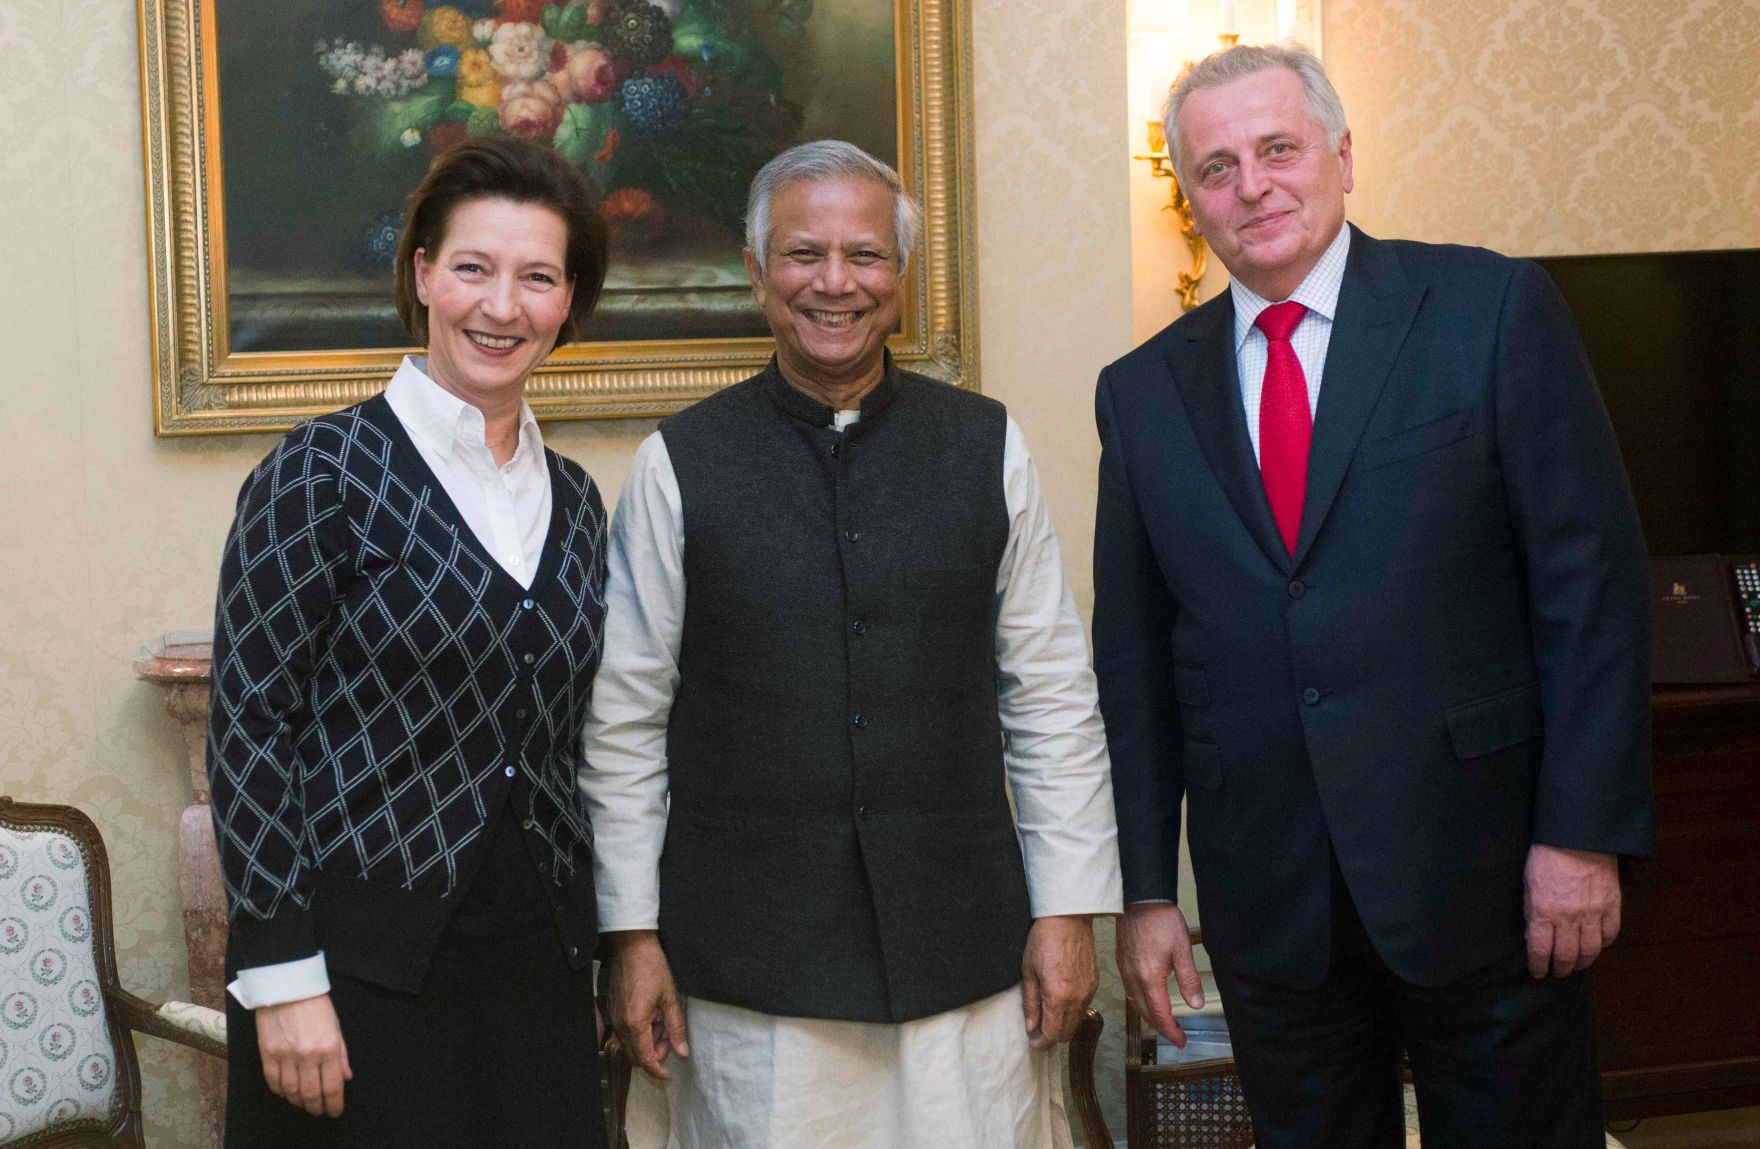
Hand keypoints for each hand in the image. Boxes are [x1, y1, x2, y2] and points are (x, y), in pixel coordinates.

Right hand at [255, 993, 351, 1116]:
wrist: (287, 987)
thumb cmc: (315, 1005)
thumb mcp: (336, 1027)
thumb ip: (341, 1054)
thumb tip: (346, 1077)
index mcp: (328, 1049)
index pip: (332, 1087)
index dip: (334, 1104)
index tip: (335, 1111)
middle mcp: (307, 1056)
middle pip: (311, 1094)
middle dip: (316, 1107)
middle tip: (319, 1111)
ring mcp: (285, 1056)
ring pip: (291, 1092)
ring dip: (298, 1102)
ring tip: (304, 1103)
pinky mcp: (267, 1054)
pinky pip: (273, 1082)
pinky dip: (280, 1091)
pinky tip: (286, 1091)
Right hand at [604, 930, 689, 1079]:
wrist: (632, 946)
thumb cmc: (652, 968)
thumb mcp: (670, 998)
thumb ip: (676, 1028)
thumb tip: (682, 1052)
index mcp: (635, 1024)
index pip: (645, 1059)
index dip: (657, 1070)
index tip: (668, 1075)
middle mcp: (620, 1025)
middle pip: (635, 1056)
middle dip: (654, 1055)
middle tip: (671, 1041)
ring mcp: (613, 1017)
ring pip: (629, 1044)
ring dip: (647, 1043)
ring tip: (663, 1025)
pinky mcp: (611, 1010)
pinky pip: (624, 1032)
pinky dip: (639, 1033)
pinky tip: (652, 1018)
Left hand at [1020, 914, 1097, 1050]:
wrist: (1068, 918)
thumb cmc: (1044, 940)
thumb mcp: (1029, 971)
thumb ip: (1031, 1002)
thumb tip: (1031, 1025)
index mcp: (1058, 998)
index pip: (1053, 1034)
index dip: (1042, 1043)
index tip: (1033, 1043)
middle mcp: (1077, 999)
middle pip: (1067, 1034)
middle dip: (1053, 1037)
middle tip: (1039, 1030)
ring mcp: (1088, 992)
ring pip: (1077, 1022)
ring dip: (1063, 1025)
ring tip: (1048, 1015)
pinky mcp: (1095, 984)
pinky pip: (1084, 1007)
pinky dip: (1073, 1011)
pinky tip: (1061, 1001)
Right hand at [1115, 902, 1204, 1046]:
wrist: (1140, 898)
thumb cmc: (1161, 920)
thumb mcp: (1182, 949)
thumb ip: (1188, 979)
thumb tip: (1196, 1004)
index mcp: (1149, 977)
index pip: (1160, 1014)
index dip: (1171, 1031)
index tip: (1180, 1041)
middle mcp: (1133, 977)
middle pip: (1145, 1012)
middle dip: (1161, 1027)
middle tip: (1175, 1036)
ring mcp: (1125, 970)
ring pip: (1135, 1003)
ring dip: (1149, 1017)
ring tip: (1164, 1022)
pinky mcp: (1121, 961)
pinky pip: (1129, 990)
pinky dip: (1139, 1003)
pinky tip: (1147, 1000)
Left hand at [1524, 844, 1620, 977]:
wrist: (1577, 837)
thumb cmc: (1546, 857)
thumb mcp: (1528, 885)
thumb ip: (1532, 912)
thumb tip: (1534, 935)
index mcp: (1542, 912)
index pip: (1539, 950)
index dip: (1538, 966)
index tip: (1538, 972)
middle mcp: (1568, 918)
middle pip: (1565, 956)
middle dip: (1560, 968)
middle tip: (1558, 972)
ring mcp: (1592, 914)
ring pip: (1590, 951)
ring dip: (1582, 963)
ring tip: (1576, 966)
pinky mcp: (1612, 906)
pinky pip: (1610, 935)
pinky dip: (1603, 944)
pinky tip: (1597, 946)